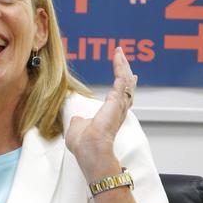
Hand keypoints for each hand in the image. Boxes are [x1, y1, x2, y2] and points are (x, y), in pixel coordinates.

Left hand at [65, 47, 136, 180]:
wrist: (90, 149)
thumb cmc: (84, 145)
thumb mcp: (78, 130)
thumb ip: (79, 122)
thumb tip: (77, 119)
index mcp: (110, 116)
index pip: (119, 97)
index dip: (122, 85)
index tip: (124, 75)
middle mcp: (118, 110)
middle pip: (125, 86)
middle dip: (124, 70)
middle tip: (122, 58)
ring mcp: (119, 105)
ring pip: (125, 81)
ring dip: (122, 66)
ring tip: (120, 54)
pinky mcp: (117, 100)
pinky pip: (121, 78)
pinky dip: (120, 67)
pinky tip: (118, 57)